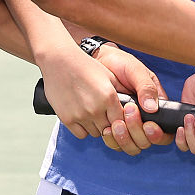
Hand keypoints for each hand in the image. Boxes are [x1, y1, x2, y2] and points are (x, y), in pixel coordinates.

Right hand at [37, 42, 168, 154]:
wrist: (59, 60)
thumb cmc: (84, 66)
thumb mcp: (109, 76)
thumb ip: (121, 94)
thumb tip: (135, 107)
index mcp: (109, 97)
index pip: (123, 121)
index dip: (122, 120)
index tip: (119, 116)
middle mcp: (95, 108)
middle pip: (110, 129)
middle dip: (110, 123)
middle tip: (105, 113)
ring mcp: (80, 115)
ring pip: (96, 133)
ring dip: (97, 126)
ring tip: (92, 111)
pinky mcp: (67, 119)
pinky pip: (81, 134)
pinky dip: (83, 128)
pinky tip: (82, 115)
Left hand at [95, 43, 173, 152]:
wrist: (98, 61)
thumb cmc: (120, 63)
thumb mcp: (136, 71)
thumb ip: (146, 87)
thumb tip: (153, 109)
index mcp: (155, 108)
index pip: (164, 133)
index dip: (158, 135)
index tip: (148, 125)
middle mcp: (142, 120)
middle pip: (146, 142)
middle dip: (137, 132)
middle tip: (129, 112)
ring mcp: (126, 125)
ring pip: (131, 146)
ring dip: (124, 139)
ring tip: (115, 123)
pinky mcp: (111, 126)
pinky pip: (114, 143)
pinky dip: (111, 139)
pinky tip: (106, 128)